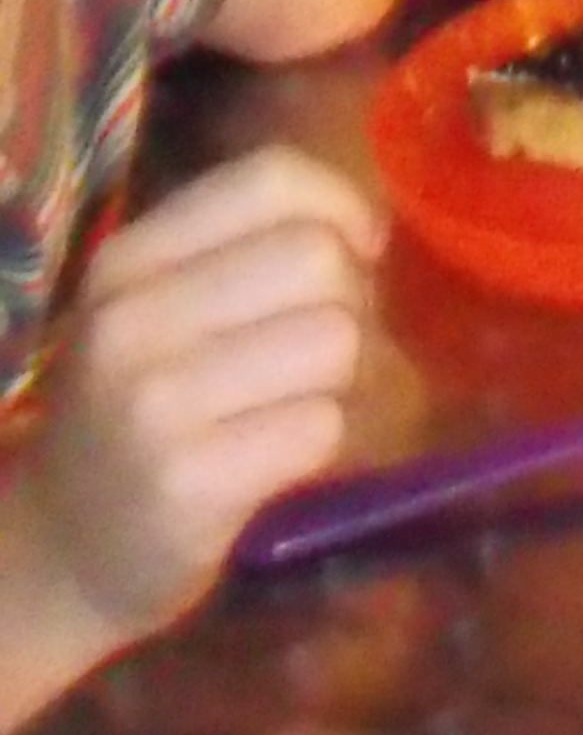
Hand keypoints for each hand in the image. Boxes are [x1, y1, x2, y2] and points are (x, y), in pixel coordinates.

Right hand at [24, 148, 381, 654]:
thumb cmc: (135, 414)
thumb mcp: (157, 311)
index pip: (271, 179)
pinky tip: (280, 458)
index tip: (357, 254)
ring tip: (296, 404)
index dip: (343, 206)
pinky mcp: (188, 485)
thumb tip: (369, 230)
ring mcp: (153, 407)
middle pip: (318, 258)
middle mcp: (129, 323)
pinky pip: (320, 426)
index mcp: (126, 261)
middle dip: (350, 301)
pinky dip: (324, 440)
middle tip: (322, 349)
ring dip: (343, 377)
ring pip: (334, 340)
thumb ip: (247, 250)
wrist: (60, 555)